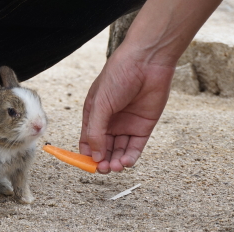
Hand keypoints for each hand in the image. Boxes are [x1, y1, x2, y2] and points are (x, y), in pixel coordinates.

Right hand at [79, 0, 221, 173]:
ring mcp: (126, 125)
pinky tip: (126, 162)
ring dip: (116, 161)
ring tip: (115, 167)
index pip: (87, 142)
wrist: (147, 60)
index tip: (87, 166)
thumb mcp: (100, 104)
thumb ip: (96, 131)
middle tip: (103, 169)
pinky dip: (130, 157)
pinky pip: (135, 147)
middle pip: (103, 149)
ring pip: (119, 151)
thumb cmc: (118, 75)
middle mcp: (109, 122)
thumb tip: (94, 156)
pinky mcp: (143, 126)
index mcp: (94, 115)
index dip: (87, 155)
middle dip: (102, 161)